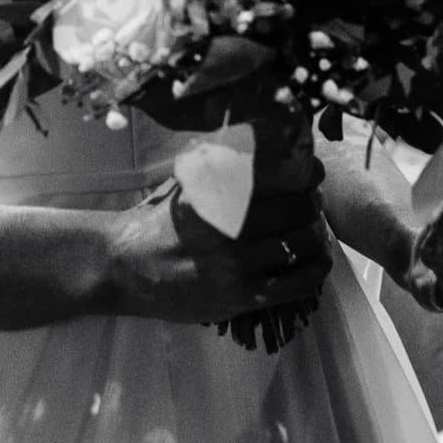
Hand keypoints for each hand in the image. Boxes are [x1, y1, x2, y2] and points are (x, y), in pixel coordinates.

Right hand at [106, 182, 331, 326]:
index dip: (306, 175)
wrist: (124, 268)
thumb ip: (221, 170)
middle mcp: (230, 228)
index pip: (280, 179)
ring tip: (314, 230)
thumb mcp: (185, 185)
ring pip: (300, 244)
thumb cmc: (157, 222)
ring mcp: (237, 266)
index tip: (313, 174)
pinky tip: (319, 259)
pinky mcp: (241, 297)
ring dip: (316, 235)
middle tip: (312, 203)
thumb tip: (266, 144)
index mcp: (217, 194)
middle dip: (311, 204)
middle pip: (296, 211)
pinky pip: (295, 284)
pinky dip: (315, 269)